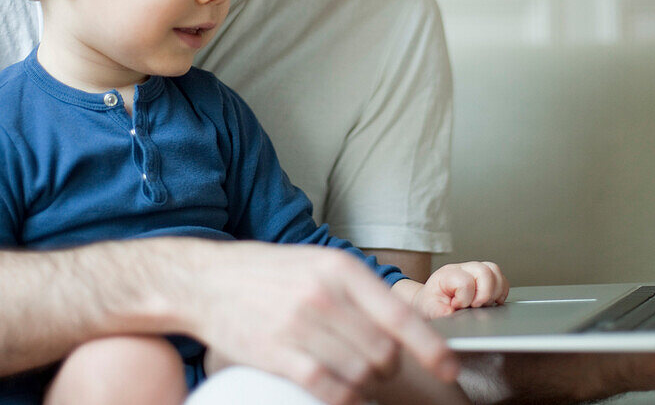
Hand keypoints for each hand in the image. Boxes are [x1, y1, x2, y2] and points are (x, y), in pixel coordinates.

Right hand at [180, 241, 460, 404]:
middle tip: (380, 369)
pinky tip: (341, 393)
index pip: (399, 315)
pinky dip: (343, 398)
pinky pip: (328, 388)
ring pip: (359, 374)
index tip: (450, 366)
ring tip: (357, 379)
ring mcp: (299, 326)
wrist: (205, 280)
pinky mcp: (277, 354)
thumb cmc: (265, 272)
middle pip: (383, 352)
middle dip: (390, 368)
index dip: (431, 347)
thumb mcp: (316, 262)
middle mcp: (323, 296)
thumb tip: (400, 321)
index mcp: (339, 269)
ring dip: (366, 385)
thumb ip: (355, 289)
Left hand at [412, 262, 509, 319]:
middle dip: (484, 294)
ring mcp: (475, 271)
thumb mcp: (429, 309)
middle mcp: (463, 269)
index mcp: (447, 275)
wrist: (431, 302)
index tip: (457, 307)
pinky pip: (501, 278)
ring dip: (495, 291)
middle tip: (475, 306)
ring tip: (484, 304)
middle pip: (484, 271)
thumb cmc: (431, 304)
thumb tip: (451, 313)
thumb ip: (439, 311)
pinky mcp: (485, 278)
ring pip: (495, 271)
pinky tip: (493, 302)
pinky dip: (501, 291)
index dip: (464, 299)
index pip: (465, 281)